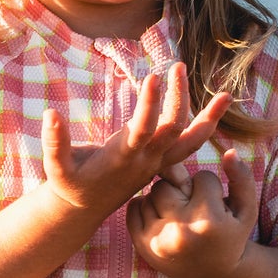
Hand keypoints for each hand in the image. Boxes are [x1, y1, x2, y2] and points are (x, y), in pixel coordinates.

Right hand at [42, 64, 230, 220]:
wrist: (83, 210)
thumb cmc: (69, 185)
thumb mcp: (55, 168)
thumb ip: (53, 143)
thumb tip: (50, 114)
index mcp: (122, 158)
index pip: (143, 129)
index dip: (149, 104)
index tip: (155, 75)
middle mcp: (145, 160)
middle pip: (174, 129)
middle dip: (180, 98)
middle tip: (178, 66)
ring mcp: (156, 162)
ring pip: (190, 141)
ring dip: (208, 117)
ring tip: (227, 95)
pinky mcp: (160, 161)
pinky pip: (188, 144)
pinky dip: (204, 127)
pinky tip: (215, 109)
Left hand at [128, 147, 258, 277]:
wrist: (214, 277)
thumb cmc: (232, 237)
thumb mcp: (247, 211)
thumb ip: (242, 178)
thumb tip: (229, 152)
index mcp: (209, 220)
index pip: (201, 178)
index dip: (208, 186)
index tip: (214, 202)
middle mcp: (181, 230)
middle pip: (169, 183)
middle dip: (181, 188)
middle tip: (191, 204)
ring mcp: (158, 239)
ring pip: (150, 193)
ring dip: (162, 197)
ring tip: (179, 213)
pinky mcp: (142, 246)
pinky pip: (133, 208)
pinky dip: (143, 206)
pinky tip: (161, 217)